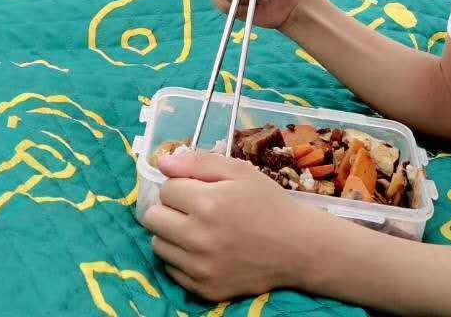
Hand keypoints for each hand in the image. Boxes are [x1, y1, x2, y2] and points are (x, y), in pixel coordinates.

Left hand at [143, 151, 316, 301]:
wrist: (298, 247)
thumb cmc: (269, 203)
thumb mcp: (240, 171)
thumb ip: (198, 162)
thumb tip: (162, 163)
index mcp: (207, 204)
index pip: (166, 189)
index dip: (181, 185)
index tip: (199, 189)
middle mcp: (198, 238)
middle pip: (153, 218)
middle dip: (169, 208)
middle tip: (192, 208)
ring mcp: (199, 268)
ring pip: (158, 245)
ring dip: (172, 234)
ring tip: (198, 229)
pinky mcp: (203, 289)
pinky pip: (171, 270)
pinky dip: (181, 258)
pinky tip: (203, 250)